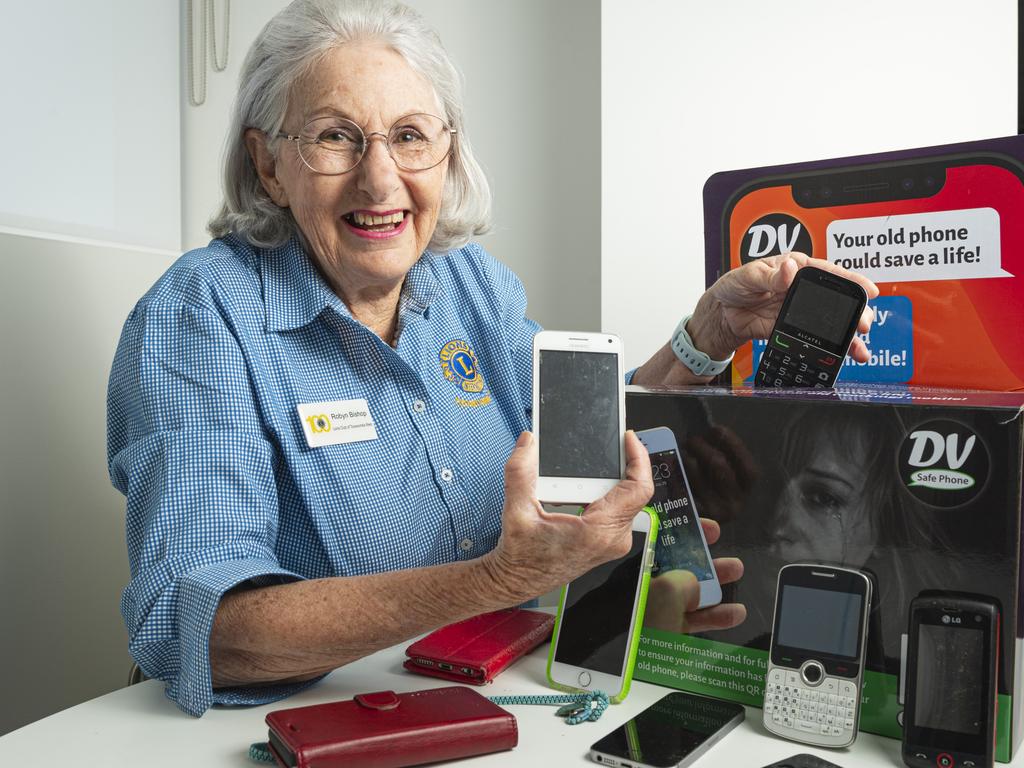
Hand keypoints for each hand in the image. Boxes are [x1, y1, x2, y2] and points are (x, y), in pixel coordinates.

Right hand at [481, 430, 654, 602]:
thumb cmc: (521, 557)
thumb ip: (520, 472)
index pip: (638, 490)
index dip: (639, 459)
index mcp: (598, 532)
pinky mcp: (607, 540)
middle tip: (607, 444)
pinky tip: (588, 482)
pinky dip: (607, 491)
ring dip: (613, 478)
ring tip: (594, 462)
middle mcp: (612, 539)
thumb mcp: (517, 511)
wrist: (517, 580)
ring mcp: (612, 541)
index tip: (629, 439)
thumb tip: (527, 443)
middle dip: (621, 464)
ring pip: (628, 499)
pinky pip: (619, 508)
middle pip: (634, 491)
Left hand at [642, 518, 745, 633]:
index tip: (708, 528)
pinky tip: (732, 613)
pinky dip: (712, 616)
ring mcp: (650, 609)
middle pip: (677, 564)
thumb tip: (696, 586)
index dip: (686, 530)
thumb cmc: (631, 618)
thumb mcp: (667, 591)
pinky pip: (689, 618)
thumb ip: (687, 582)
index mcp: (635, 564)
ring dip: (715, 584)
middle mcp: (640, 584)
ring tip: (736, 573)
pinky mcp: (658, 632)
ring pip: (687, 591)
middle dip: (705, 557)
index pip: (661, 538)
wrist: (614, 658)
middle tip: (723, 550)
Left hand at [682, 425, 757, 523]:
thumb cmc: (708, 485)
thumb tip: (710, 429)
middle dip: (702, 446)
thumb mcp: (721, 471)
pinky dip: (675, 472)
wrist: (685, 523)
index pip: (749, 469)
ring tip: (680, 450)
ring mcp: (713, 513)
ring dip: (686, 456)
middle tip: (691, 439)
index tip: (717, 429)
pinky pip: (680, 485)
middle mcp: (734, 505)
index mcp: (745, 491)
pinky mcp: (691, 516)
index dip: (734, 445)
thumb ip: (721, 452)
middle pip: (719, 466)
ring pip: (697, 473)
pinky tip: (671, 465)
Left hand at [687, 253, 878, 360]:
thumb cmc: (735, 285)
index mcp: (797, 268)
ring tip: (859, 347)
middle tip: (864, 323)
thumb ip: (771, 275)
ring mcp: (802, 311)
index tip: (868, 289)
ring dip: (848, 335)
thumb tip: (789, 268)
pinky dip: (830, 348)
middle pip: (838, 300)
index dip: (851, 281)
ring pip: (832, 322)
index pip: (829, 273)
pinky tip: (843, 356)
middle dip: (856, 312)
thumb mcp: (749, 275)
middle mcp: (804, 289)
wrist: (721, 313)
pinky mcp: (794, 329)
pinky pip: (816, 339)